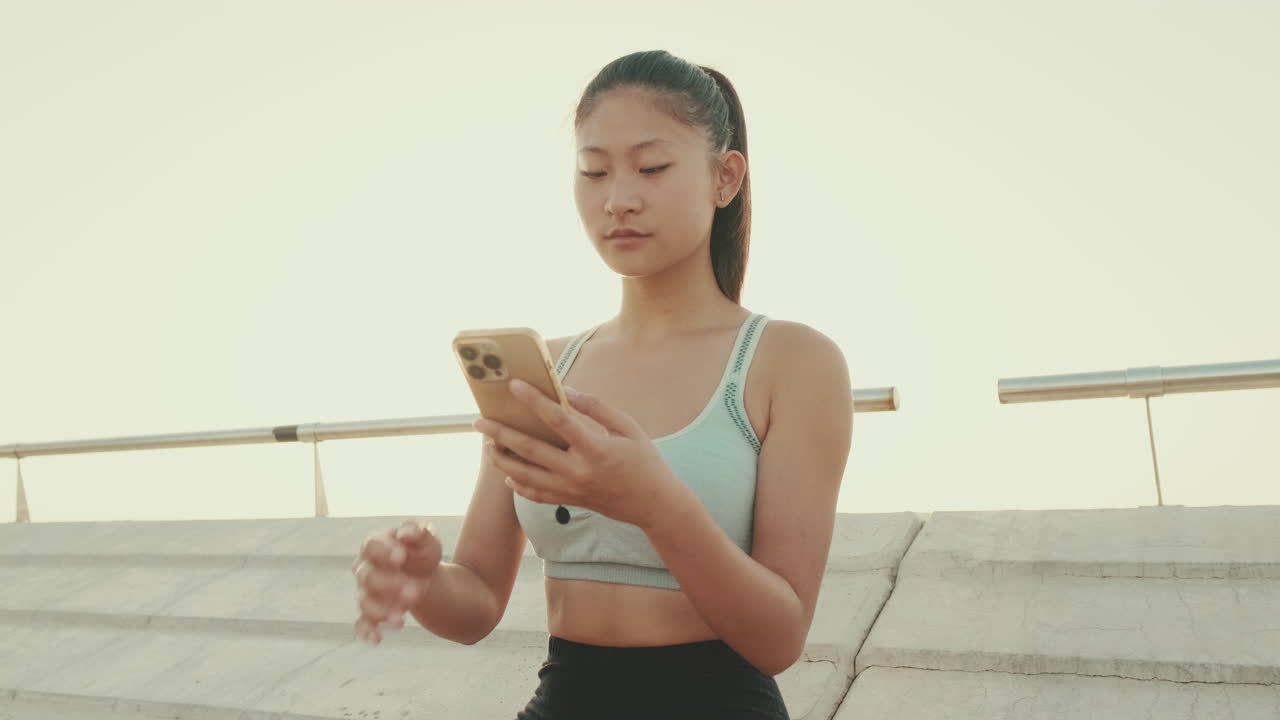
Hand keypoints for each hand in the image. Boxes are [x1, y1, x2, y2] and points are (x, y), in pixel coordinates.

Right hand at [352, 519, 442, 644]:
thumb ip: (418, 532)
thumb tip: (406, 532)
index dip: (384, 552)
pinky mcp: (370, 612)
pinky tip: (376, 639)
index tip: (401, 558)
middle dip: (390, 585)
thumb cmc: (421, 552)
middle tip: (415, 590)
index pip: (371, 546)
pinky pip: (362, 623)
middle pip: (368, 577)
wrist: (424, 574)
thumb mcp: (426, 539)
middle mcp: (365, 568)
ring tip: (401, 619)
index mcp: (376, 545)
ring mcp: (366, 592)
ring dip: (381, 611)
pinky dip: (367, 631)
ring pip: (364, 602)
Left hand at [474, 379, 686, 529]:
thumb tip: (565, 391)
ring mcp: (572, 490)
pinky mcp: (569, 501)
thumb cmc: (644, 461)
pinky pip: (535, 495)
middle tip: (479, 421)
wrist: (654, 504)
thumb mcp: (628, 428)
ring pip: (525, 476)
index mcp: (596, 449)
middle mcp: (579, 471)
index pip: (558, 420)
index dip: (534, 401)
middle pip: (531, 450)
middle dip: (501, 433)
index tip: (515, 385)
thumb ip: (596, 408)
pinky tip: (507, 474)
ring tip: (487, 446)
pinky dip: (518, 485)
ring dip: (502, 460)